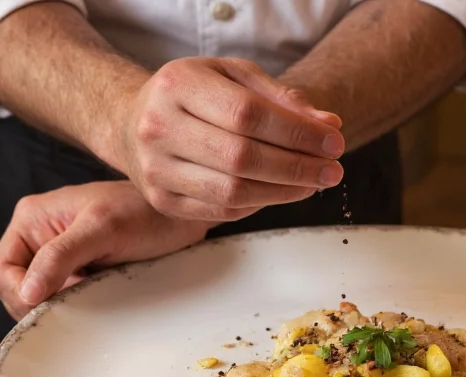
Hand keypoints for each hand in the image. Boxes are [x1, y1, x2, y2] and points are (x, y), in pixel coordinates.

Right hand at [0, 181, 209, 319]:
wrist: (182, 219)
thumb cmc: (147, 213)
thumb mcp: (102, 229)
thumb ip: (60, 256)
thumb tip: (27, 292)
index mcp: (31, 219)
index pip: (1, 274)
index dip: (20, 296)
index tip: (52, 305)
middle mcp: (40, 237)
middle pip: (17, 291)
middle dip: (43, 303)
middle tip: (81, 299)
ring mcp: (60, 257)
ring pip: (41, 299)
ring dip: (62, 306)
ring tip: (94, 294)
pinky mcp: (81, 272)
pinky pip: (65, 300)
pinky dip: (77, 307)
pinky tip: (99, 299)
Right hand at [111, 57, 344, 221]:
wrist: (131, 121)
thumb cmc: (193, 95)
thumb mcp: (232, 77)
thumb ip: (279, 98)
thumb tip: (327, 124)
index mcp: (178, 85)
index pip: (248, 113)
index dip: (297, 132)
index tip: (334, 142)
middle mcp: (158, 127)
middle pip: (241, 157)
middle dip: (297, 167)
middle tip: (332, 170)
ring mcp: (156, 169)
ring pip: (233, 192)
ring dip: (283, 192)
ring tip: (313, 183)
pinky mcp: (161, 201)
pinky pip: (222, 211)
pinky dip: (259, 205)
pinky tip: (280, 192)